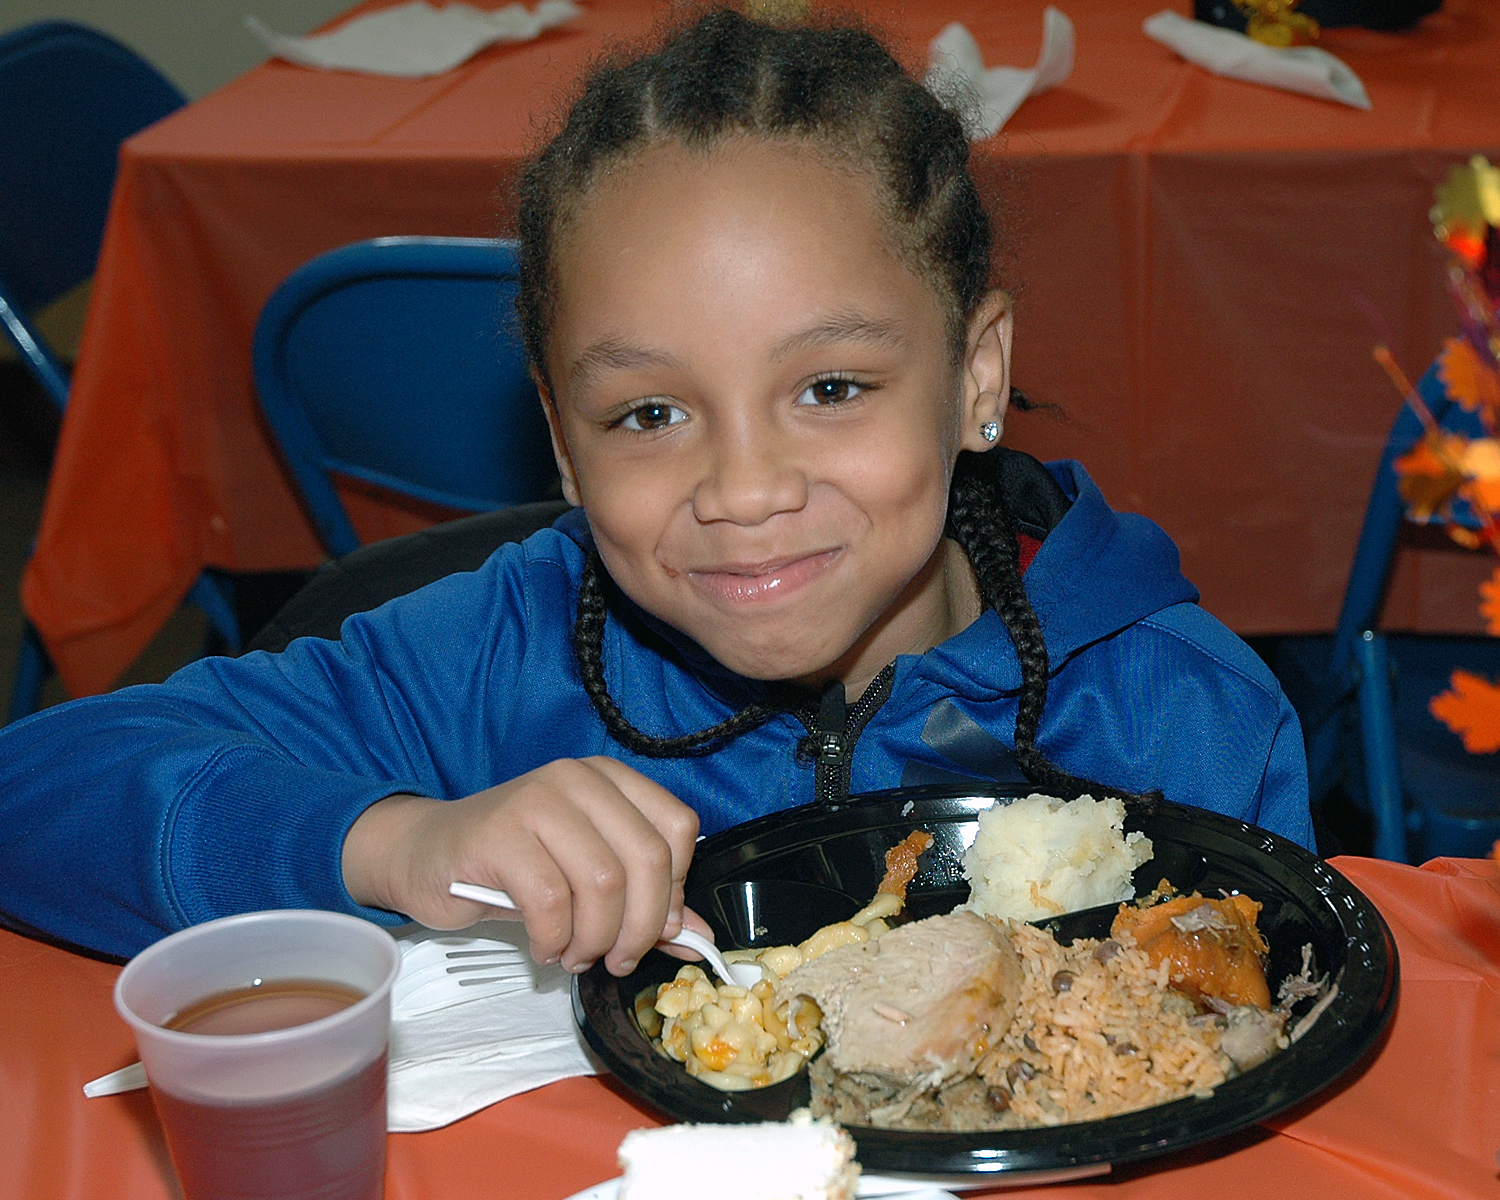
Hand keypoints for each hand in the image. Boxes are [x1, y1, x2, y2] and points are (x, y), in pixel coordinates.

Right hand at [342, 757, 698, 975]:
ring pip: (603, 883)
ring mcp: (536, 800)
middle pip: (645, 859)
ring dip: (596, 938)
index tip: (657, 929)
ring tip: (577, 955)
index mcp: (610, 780)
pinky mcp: (498, 834)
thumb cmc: (513, 865)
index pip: (676, 828)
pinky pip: (550, 901)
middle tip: (618, 959)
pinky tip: (545, 946)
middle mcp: (578, 780)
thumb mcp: (586, 878)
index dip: (673, 888)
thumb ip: (644, 903)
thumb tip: (698, 939)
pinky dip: (555, 939)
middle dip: (640, 926)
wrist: (427, 854)